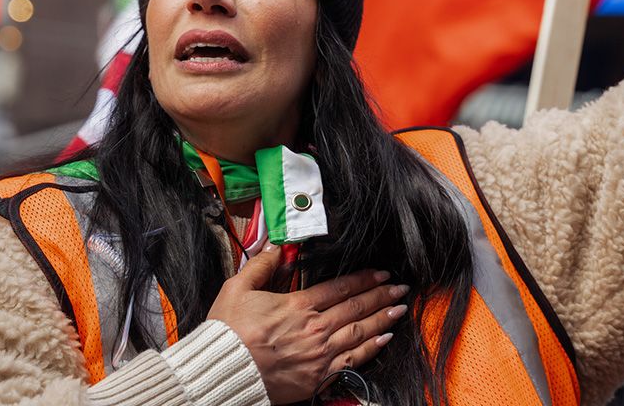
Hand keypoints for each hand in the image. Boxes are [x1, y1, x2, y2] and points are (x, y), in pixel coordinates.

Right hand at [207, 244, 408, 403]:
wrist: (223, 371)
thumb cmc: (228, 332)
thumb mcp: (238, 288)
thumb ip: (262, 265)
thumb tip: (277, 246)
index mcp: (298, 306)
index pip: (340, 287)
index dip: (364, 278)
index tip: (380, 273)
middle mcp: (314, 329)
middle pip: (356, 308)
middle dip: (381, 295)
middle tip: (400, 287)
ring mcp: (318, 355)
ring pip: (359, 332)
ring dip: (382, 319)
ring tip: (399, 309)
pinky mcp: (317, 377)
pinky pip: (352, 361)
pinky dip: (371, 349)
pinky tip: (384, 339)